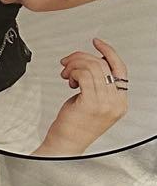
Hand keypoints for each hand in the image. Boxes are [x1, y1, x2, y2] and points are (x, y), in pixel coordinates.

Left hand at [34, 38, 128, 155]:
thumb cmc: (75, 124)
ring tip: (67, 74)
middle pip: (103, 65)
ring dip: (74, 65)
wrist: (66, 143)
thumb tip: (89, 62)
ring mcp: (105, 104)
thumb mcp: (93, 101)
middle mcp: (116, 102)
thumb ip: (97, 84)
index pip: (120, 69)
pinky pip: (83, 74)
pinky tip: (68, 80)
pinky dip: (73, 71)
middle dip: (81, 57)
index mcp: (120, 101)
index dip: (109, 52)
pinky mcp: (91, 104)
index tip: (96, 42)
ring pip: (92, 67)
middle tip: (67, 63)